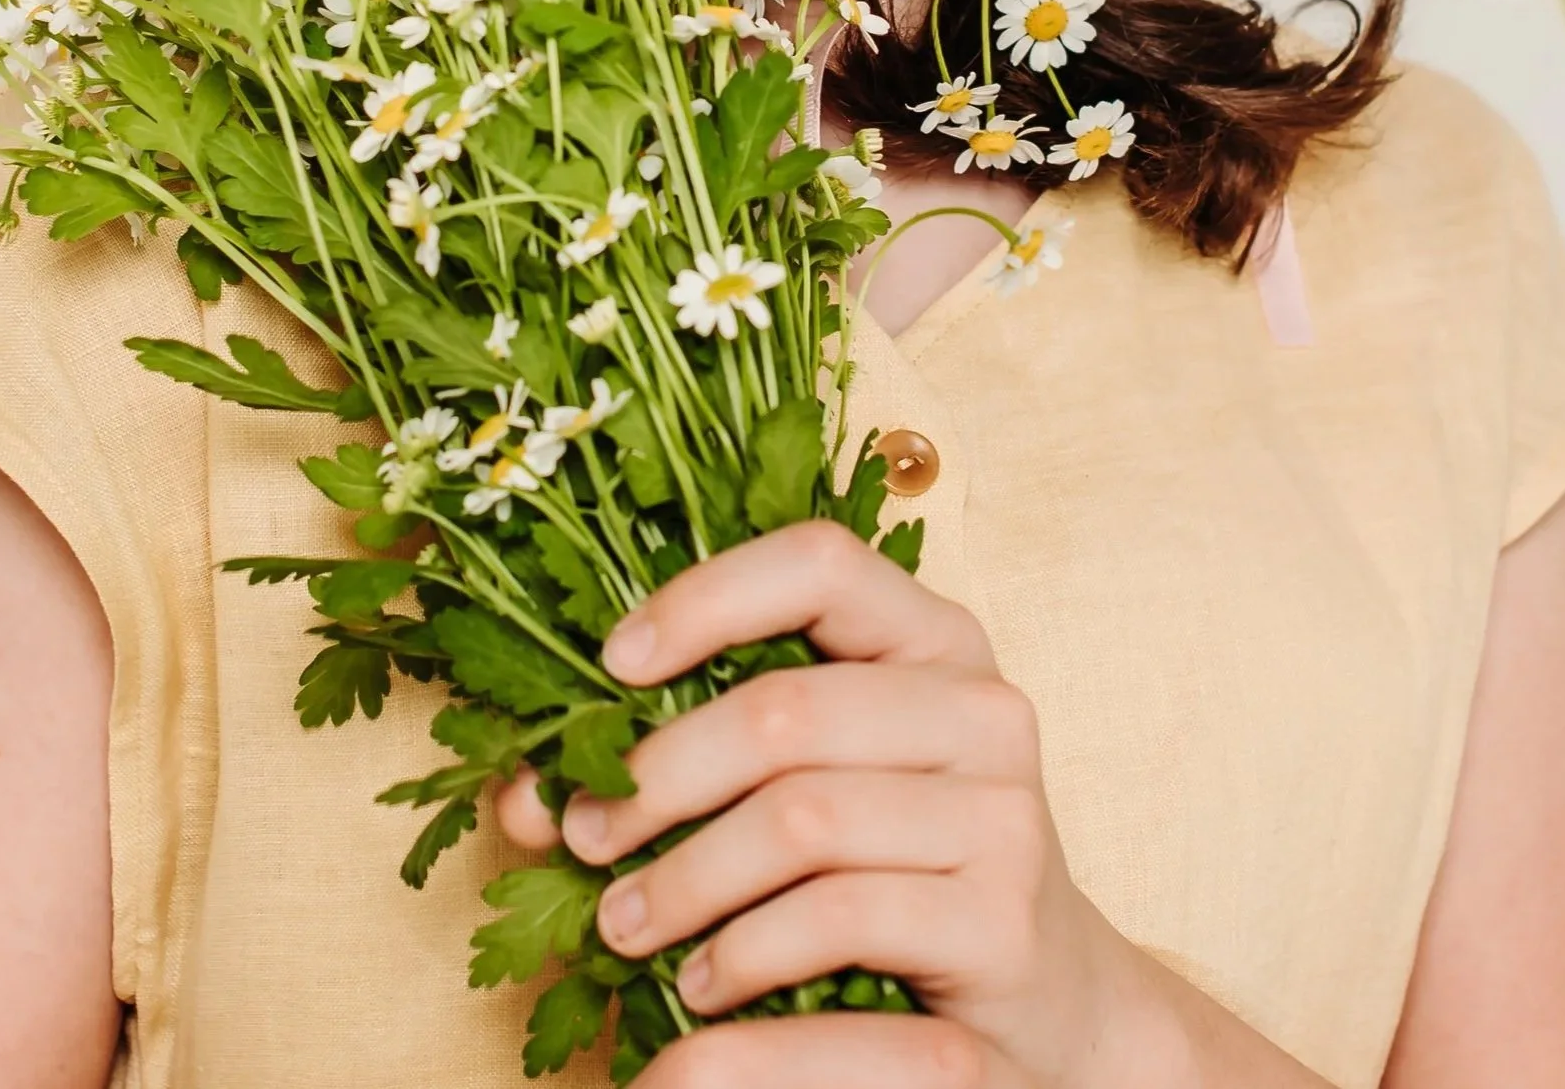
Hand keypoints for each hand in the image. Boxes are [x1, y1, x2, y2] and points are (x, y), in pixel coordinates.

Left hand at [494, 518, 1150, 1087]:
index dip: (708, 596)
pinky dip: (744, 954)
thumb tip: (521, 787)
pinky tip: (702, 983)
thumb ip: (678, 765)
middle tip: (586, 840)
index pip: (819, 563)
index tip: (614, 663)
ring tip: (623, 927)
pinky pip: (840, 916)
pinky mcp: (1003, 917)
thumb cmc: (890, 870)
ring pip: (802, 819)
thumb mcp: (797, 791)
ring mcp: (1004, 809)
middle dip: (658, 777)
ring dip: (684, 880)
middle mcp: (982, 705)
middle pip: (784, 709)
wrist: (1043, 1000)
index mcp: (933, 637)